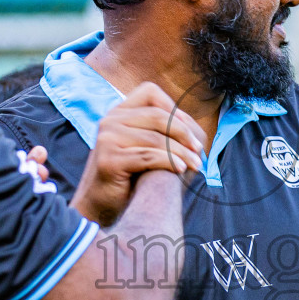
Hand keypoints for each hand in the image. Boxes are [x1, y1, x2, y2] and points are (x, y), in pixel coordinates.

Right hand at [71, 83, 205, 225]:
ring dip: (181, 152)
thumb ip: (159, 130)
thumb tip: (191, 125)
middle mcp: (109, 121)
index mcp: (118, 113)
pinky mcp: (109, 160)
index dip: (173, 109)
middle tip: (199, 150)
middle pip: (157, 116)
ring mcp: (107, 139)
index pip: (150, 92)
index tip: (188, 132)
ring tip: (195, 165)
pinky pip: (148, 157)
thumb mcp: (141, 146)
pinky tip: (181, 170)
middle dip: (183, 133)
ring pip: (155, 139)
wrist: (99, 206)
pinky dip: (169, 162)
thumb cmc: (128, 177)